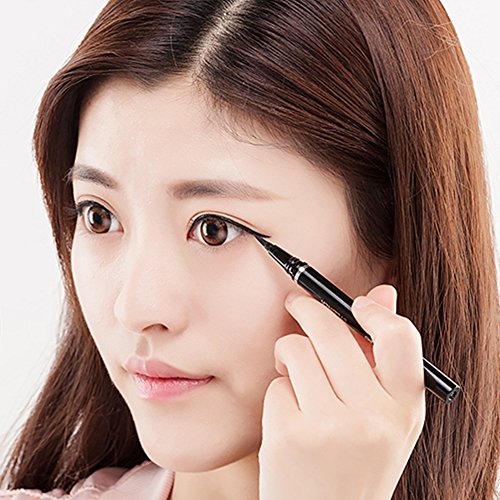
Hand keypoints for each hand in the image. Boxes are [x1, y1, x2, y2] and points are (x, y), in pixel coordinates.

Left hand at [258, 284, 425, 499]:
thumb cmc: (352, 462)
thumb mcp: (381, 418)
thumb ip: (381, 357)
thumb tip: (383, 292)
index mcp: (403, 411)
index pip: (400, 339)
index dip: (375, 312)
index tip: (355, 303)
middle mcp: (373, 419)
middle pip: (332, 332)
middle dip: (307, 310)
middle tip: (296, 304)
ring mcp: (330, 428)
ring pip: (297, 350)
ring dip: (289, 354)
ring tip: (292, 374)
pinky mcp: (290, 435)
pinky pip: (276, 383)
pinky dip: (278, 392)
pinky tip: (288, 417)